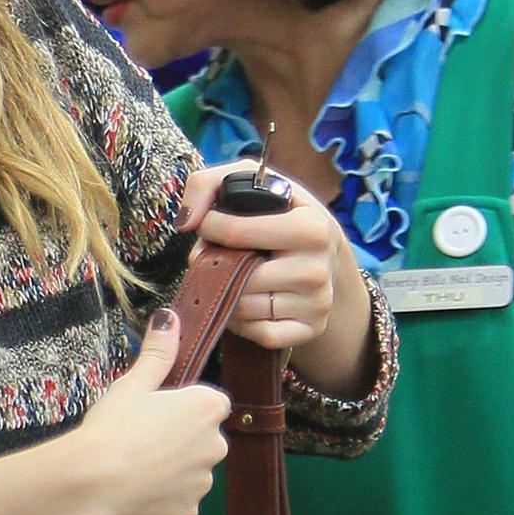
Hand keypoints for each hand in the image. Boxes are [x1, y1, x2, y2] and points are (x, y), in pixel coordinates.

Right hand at [72, 309, 229, 514]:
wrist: (93, 481)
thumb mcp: (133, 383)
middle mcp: (217, 445)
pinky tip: (135, 491)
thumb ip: (158, 352)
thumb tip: (171, 316)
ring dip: (171, 470)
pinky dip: (162, 499)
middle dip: (178, 440)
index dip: (180, 408)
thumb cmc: (113, 426)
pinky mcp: (188, 513)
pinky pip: (178, 502)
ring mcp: (203, 483)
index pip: (208, 404)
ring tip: (133, 467)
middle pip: (201, 438)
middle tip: (139, 440)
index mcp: (208, 407)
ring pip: (190, 472)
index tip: (154, 413)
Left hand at [180, 162, 343, 348]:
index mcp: (309, 227)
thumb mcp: (253, 181)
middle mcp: (316, 269)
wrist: (328, 254)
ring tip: (232, 276)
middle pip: (236, 277)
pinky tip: (245, 301)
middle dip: (214, 265)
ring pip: (243, 308)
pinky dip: (243, 321)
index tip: (209, 225)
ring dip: (225, 294)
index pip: (234, 232)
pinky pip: (259, 333)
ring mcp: (316, 303)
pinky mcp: (310, 329)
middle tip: (216, 255)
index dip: (208, 228)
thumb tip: (186, 222)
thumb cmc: (282, 213)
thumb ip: (207, 184)